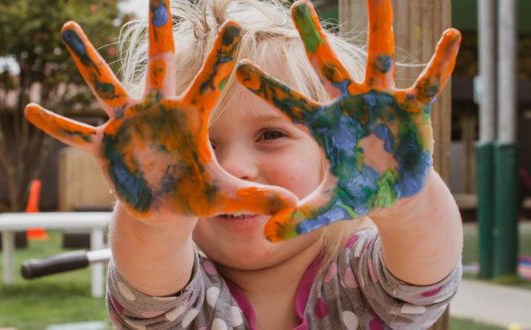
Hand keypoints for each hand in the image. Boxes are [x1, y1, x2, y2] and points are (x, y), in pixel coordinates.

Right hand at [25, 0, 295, 220]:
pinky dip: (55, 124)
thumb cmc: (196, 194)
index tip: (235, 23)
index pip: (211, 82)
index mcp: (191, 119)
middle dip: (158, 31)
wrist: (165, 206)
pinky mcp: (105, 146)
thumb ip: (255, 198)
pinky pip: (75, 133)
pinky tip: (29, 110)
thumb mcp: (224, 196)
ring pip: (106, 86)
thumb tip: (291, 207)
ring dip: (88, 61)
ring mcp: (128, 125)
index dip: (222, 56)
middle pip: (159, 65)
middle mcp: (158, 112)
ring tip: (70, 29)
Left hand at [236, 0, 460, 240]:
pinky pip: (426, 82)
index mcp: (325, 125)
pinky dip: (439, 63)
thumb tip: (266, 237)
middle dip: (314, 38)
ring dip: (380, 26)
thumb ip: (298, 218)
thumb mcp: (328, 206)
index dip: (266, 88)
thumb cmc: (358, 191)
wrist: (393, 191)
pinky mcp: (411, 108)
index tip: (239, 66)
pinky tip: (452, 37)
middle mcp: (349, 105)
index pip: (290, 104)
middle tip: (299, 5)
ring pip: (379, 58)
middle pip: (327, 67)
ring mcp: (380, 102)